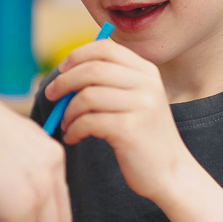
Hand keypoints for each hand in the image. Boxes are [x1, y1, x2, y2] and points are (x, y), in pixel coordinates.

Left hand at [44, 39, 183, 203]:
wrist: (171, 174)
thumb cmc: (144, 137)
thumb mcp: (136, 100)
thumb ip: (110, 82)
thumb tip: (65, 71)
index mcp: (147, 71)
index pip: (105, 48)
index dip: (77, 56)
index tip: (62, 71)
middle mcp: (147, 84)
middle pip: (92, 69)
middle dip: (64, 81)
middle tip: (51, 95)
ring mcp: (141, 106)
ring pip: (87, 96)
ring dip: (68, 111)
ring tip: (67, 124)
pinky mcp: (130, 129)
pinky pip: (88, 121)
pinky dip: (74, 130)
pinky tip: (74, 138)